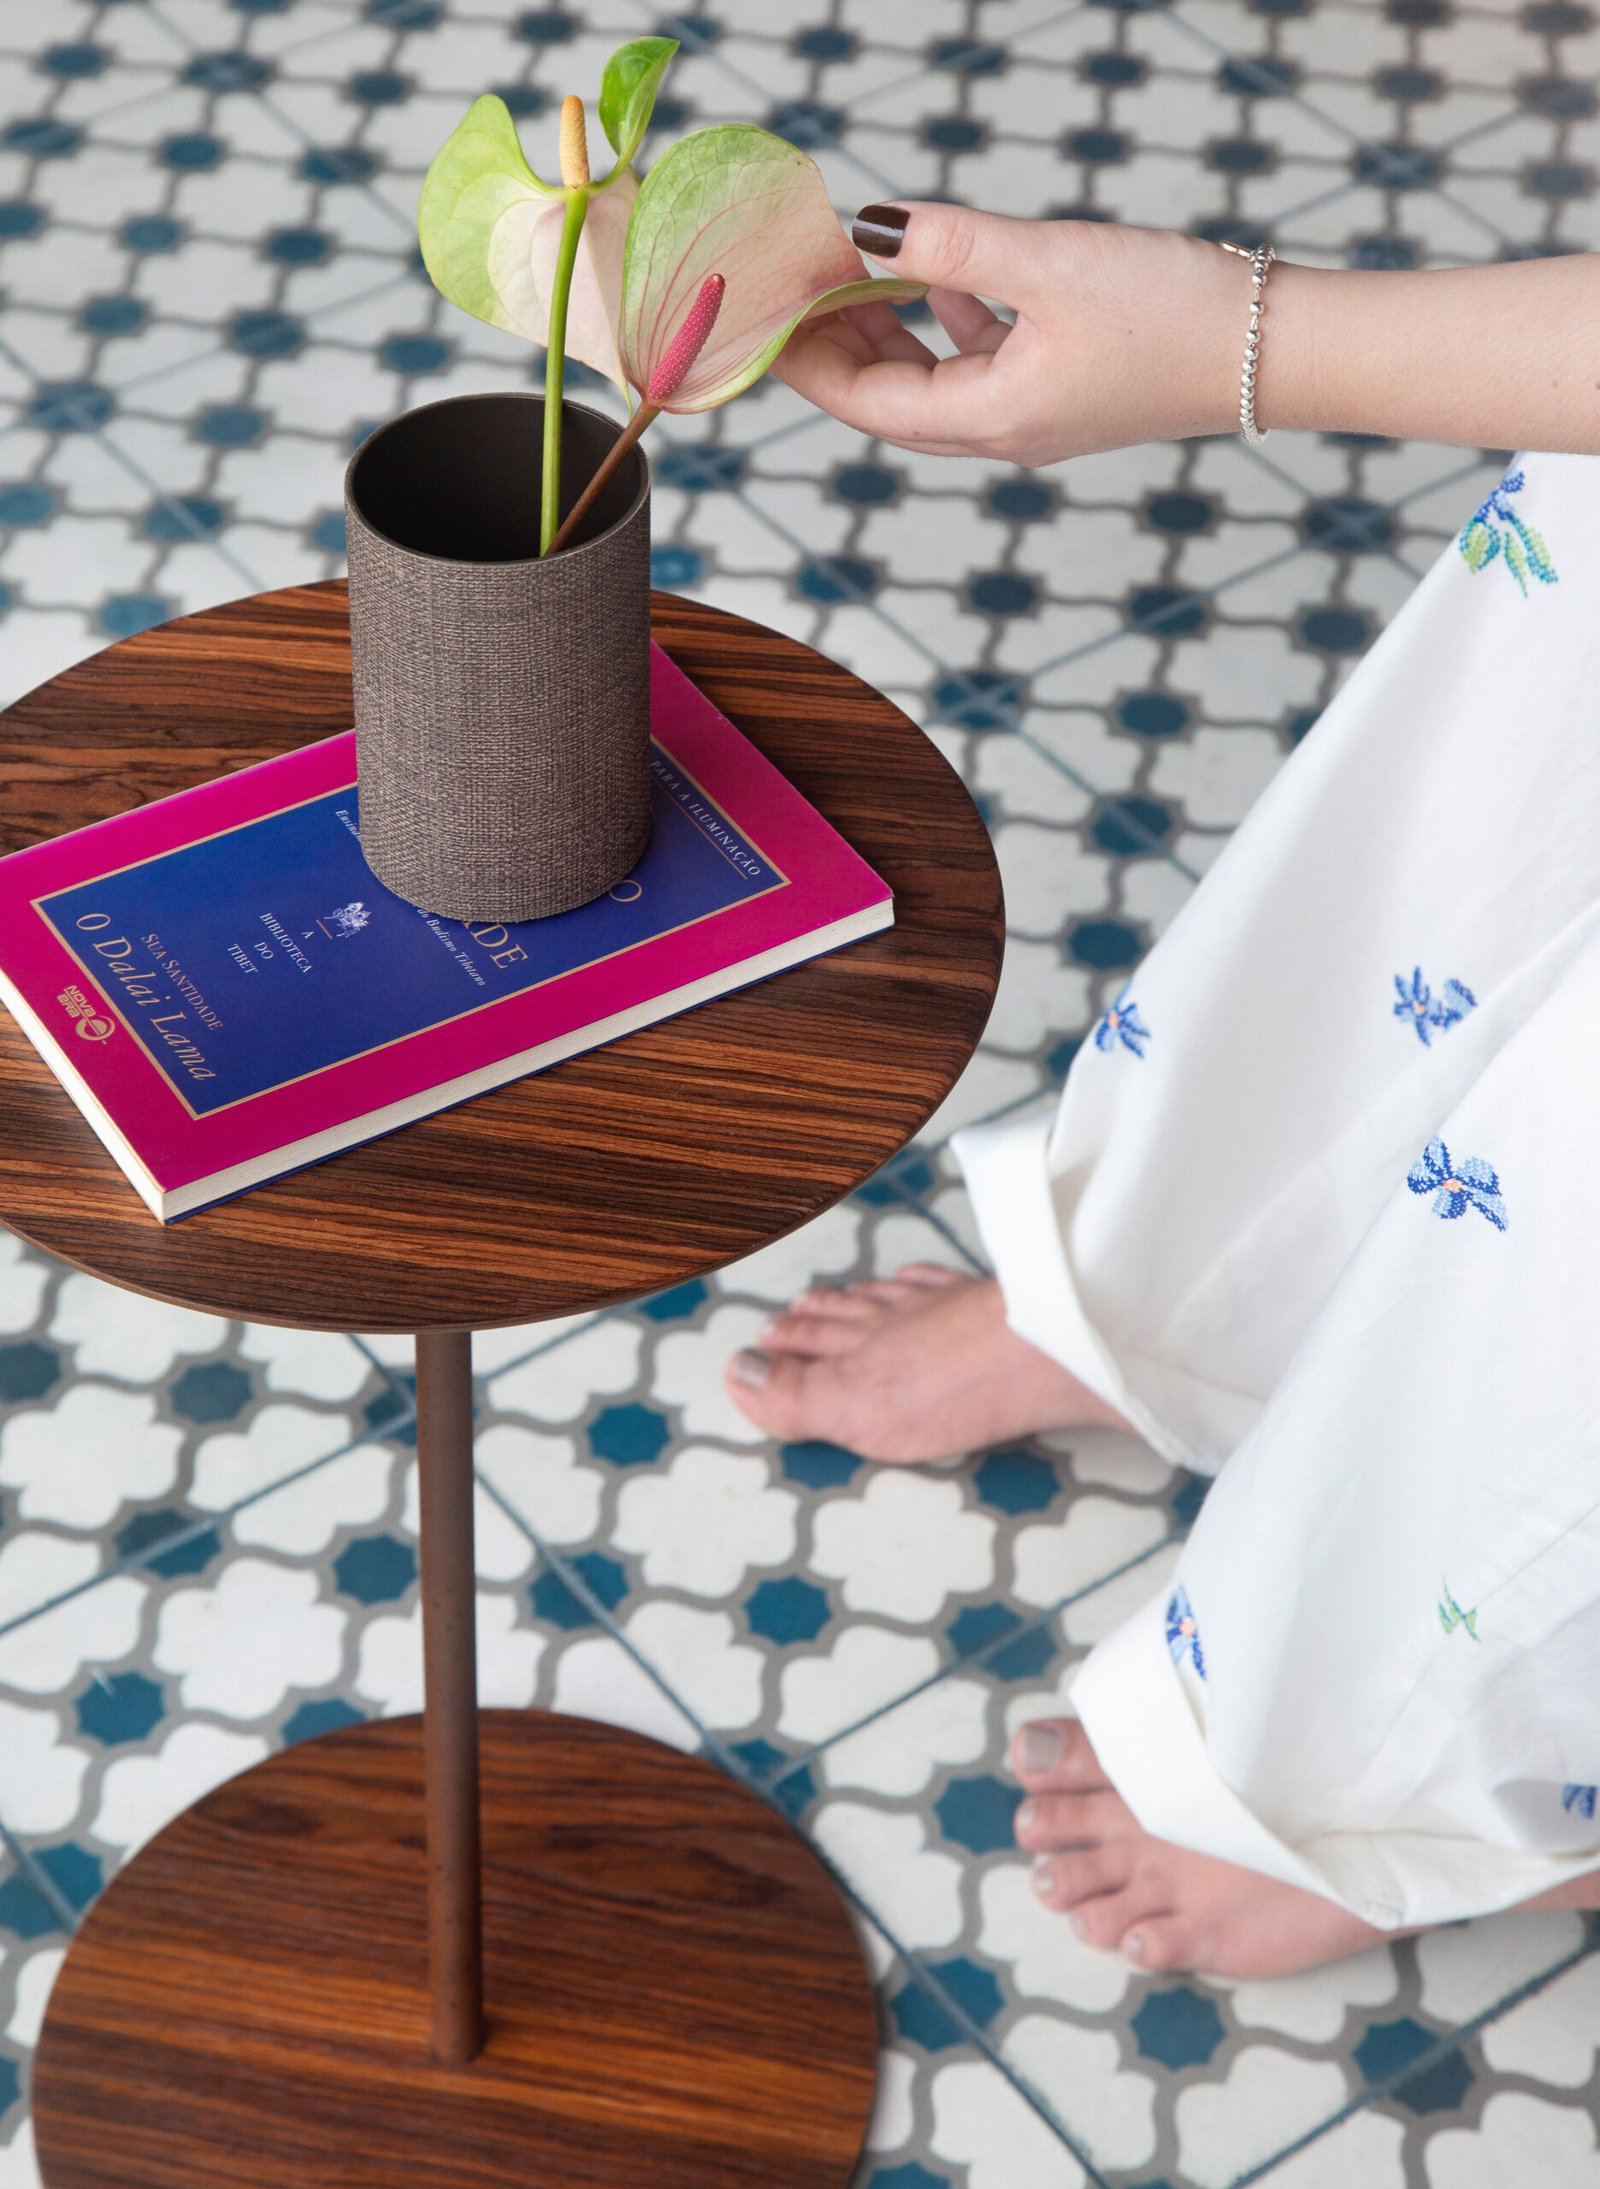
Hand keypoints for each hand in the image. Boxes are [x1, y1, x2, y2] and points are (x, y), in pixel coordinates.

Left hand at [774, 203, 1246, 465]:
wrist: (1276, 350)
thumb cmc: (1175, 313)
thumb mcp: (1050, 263)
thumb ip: (953, 246)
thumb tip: (869, 227)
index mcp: (993, 418)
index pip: (866, 404)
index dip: (807, 362)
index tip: (765, 316)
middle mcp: (1006, 431)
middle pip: (890, 403)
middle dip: (834, 354)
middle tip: (788, 298)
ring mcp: (1037, 416)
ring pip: (933, 385)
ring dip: (886, 339)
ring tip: (846, 283)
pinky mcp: (1067, 391)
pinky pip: (982, 367)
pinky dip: (947, 328)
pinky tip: (938, 286)